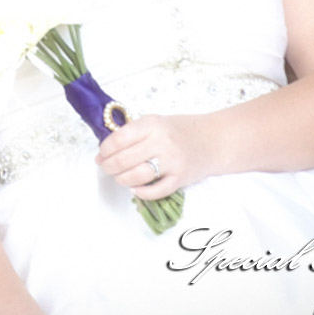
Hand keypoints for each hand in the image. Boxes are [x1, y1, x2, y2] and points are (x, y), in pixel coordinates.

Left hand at [96, 114, 210, 200]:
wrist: (212, 140)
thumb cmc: (180, 130)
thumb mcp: (156, 122)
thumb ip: (135, 133)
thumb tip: (107, 148)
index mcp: (152, 125)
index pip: (119, 139)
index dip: (105, 150)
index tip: (101, 154)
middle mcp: (161, 142)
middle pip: (123, 160)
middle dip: (109, 166)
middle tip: (105, 167)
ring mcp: (171, 162)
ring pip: (136, 176)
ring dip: (121, 179)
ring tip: (119, 177)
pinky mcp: (179, 179)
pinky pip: (155, 191)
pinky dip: (141, 193)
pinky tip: (135, 189)